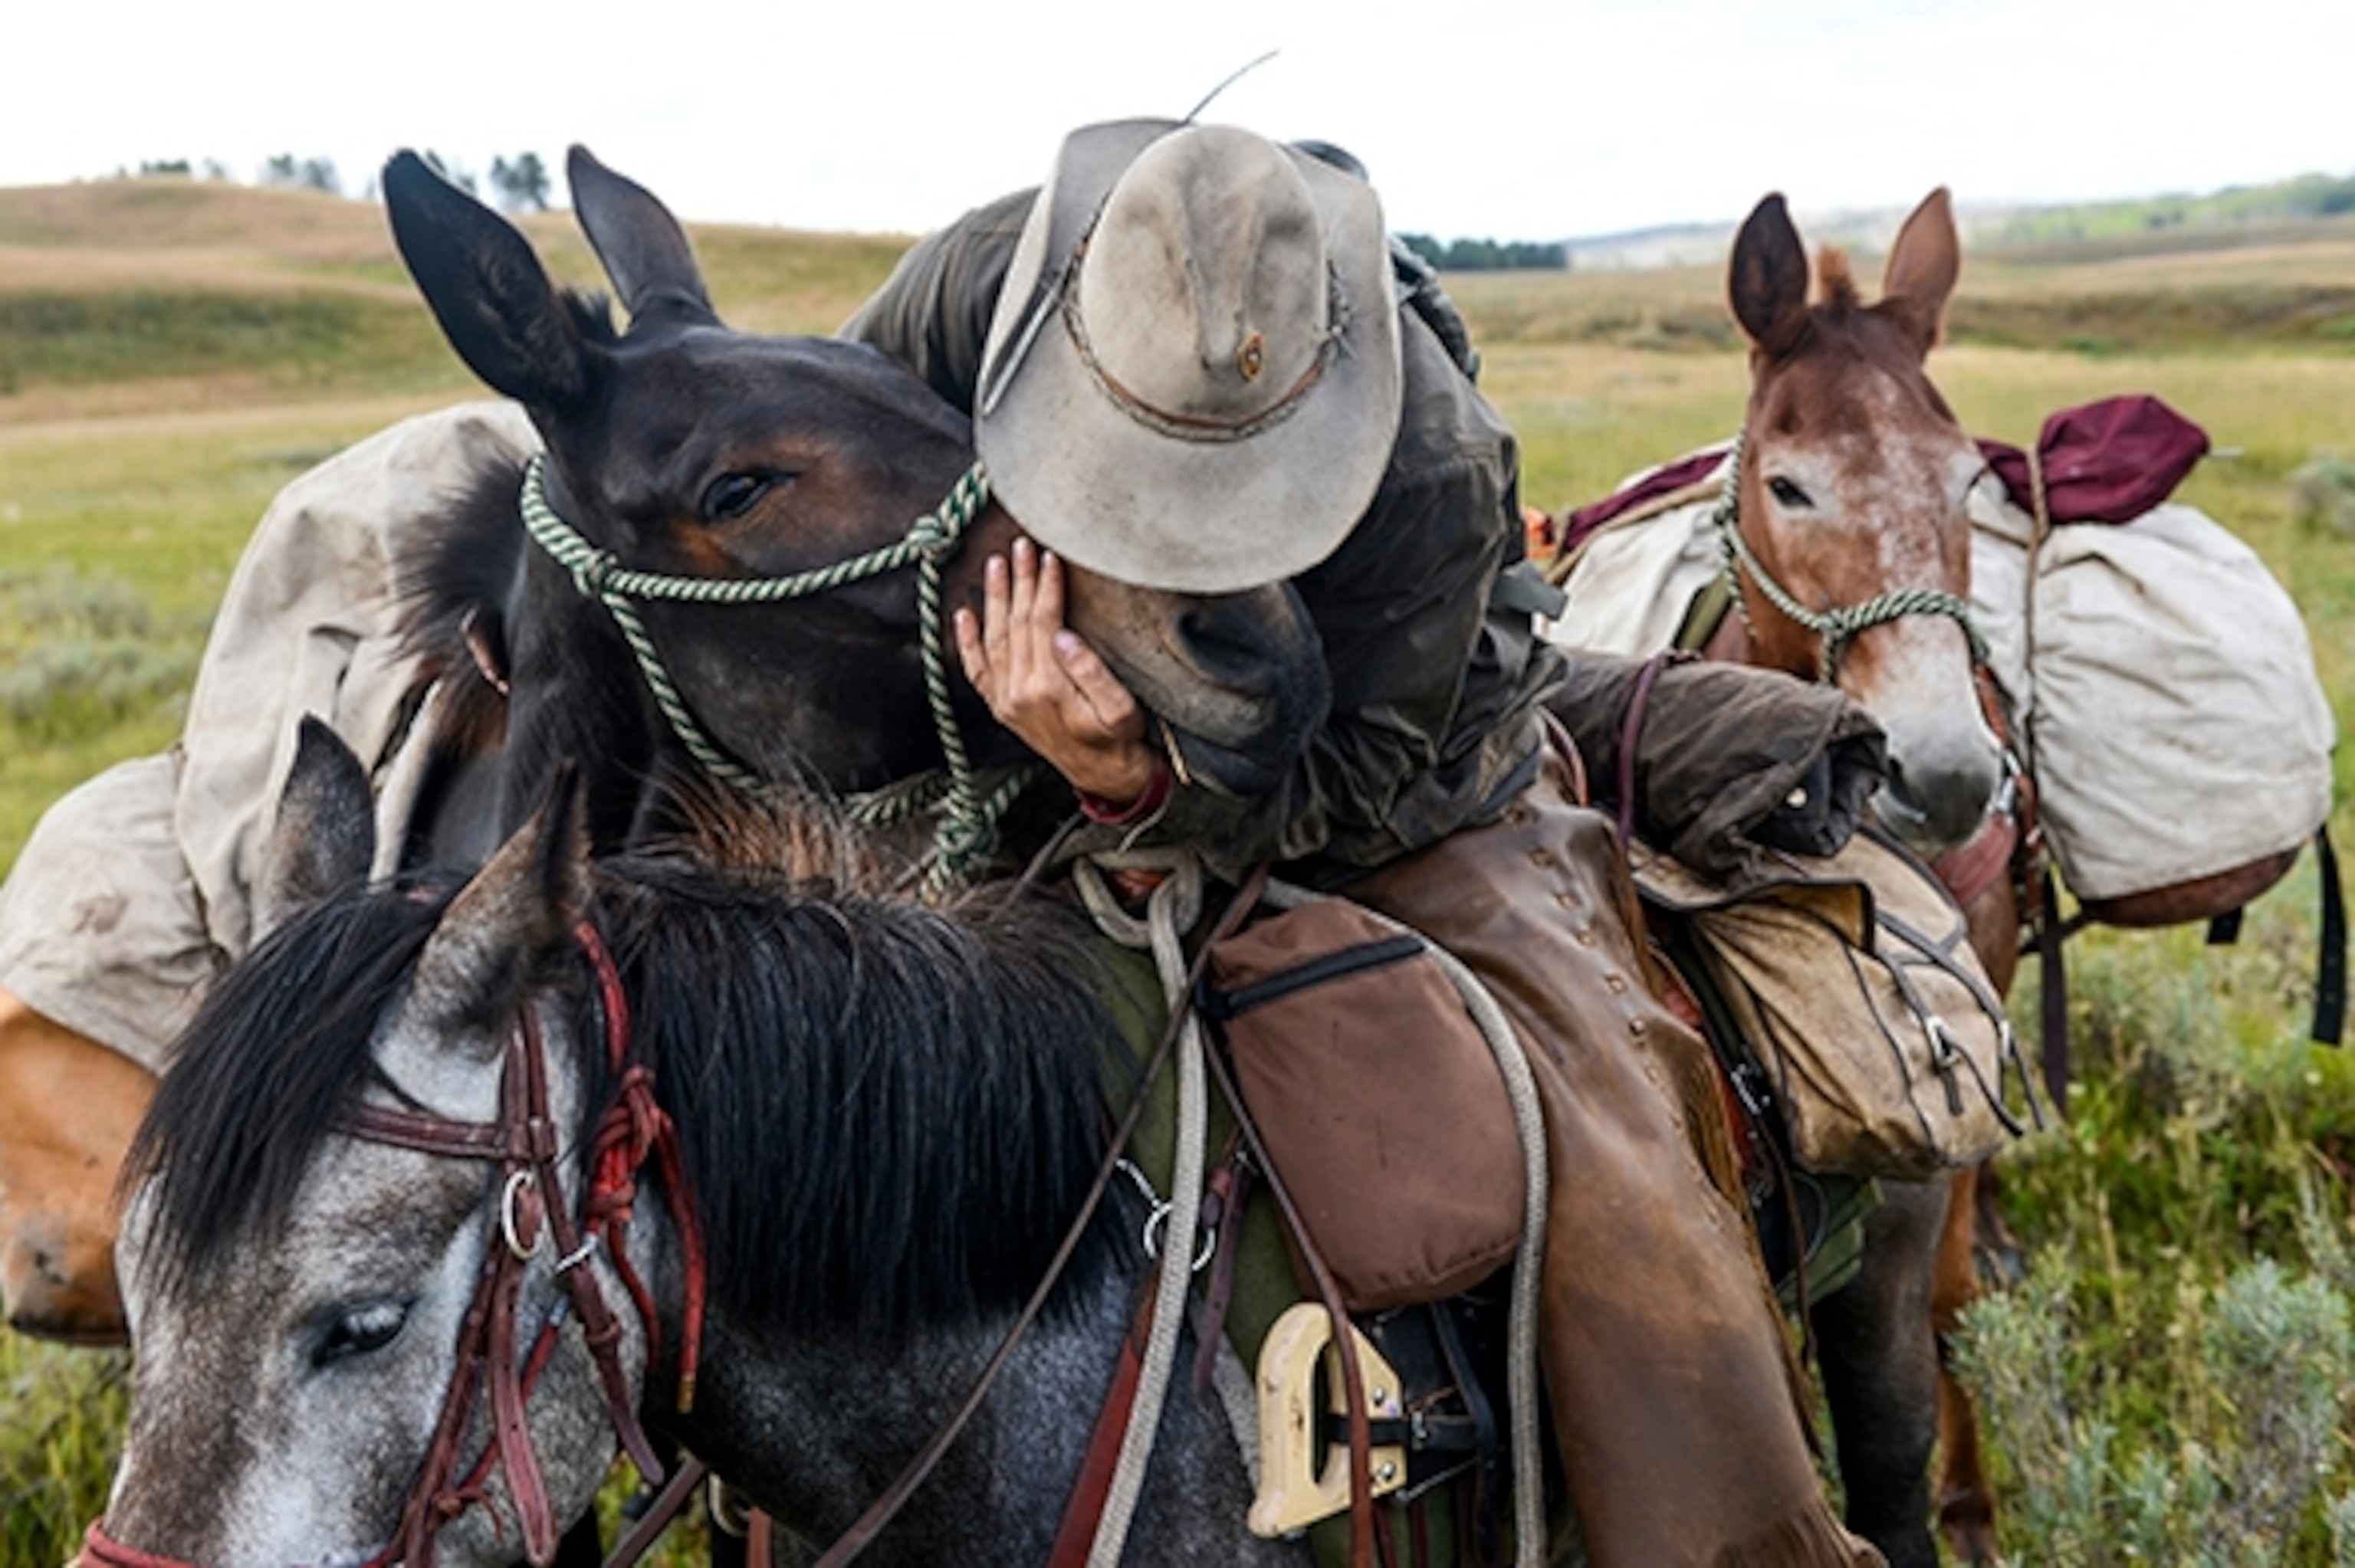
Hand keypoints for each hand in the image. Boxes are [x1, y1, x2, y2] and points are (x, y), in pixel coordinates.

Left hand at [953, 539, 1160, 805]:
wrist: (1103, 777)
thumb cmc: (1118, 741)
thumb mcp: (1122, 710)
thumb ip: (1093, 673)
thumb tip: (1064, 635)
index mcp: (1047, 688)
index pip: (1042, 621)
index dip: (1046, 585)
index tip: (1049, 556)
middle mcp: (1018, 692)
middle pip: (1016, 622)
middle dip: (1020, 580)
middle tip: (1022, 545)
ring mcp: (1004, 700)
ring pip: (993, 638)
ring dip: (994, 598)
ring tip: (996, 564)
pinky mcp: (1000, 708)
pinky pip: (976, 670)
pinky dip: (967, 641)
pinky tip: (963, 614)